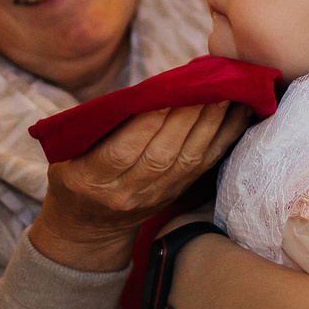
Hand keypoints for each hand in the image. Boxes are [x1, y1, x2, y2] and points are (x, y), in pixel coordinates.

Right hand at [25, 102, 250, 272]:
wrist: (88, 226)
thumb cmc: (75, 172)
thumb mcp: (69, 152)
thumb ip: (98, 126)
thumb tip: (146, 90)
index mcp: (89, 179)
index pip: (120, 153)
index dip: (146, 125)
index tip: (166, 94)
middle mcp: (124, 193)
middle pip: (161, 156)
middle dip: (187, 117)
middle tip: (207, 83)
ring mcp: (153, 197)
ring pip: (188, 160)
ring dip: (211, 124)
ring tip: (227, 91)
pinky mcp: (176, 194)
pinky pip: (204, 166)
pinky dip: (224, 137)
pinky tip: (239, 112)